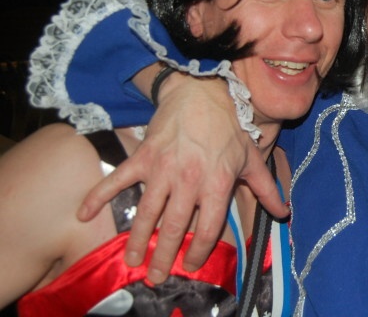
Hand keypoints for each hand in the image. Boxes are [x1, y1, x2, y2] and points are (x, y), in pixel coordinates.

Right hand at [77, 73, 287, 283]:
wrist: (203, 92)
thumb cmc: (230, 127)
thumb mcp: (252, 158)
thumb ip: (266, 188)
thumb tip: (282, 212)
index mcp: (216, 183)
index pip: (208, 227)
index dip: (199, 250)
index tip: (190, 265)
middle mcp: (189, 180)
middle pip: (174, 227)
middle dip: (164, 255)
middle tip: (154, 277)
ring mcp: (163, 169)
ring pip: (147, 212)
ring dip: (136, 239)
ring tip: (131, 260)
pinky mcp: (143, 157)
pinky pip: (118, 180)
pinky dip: (98, 196)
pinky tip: (84, 214)